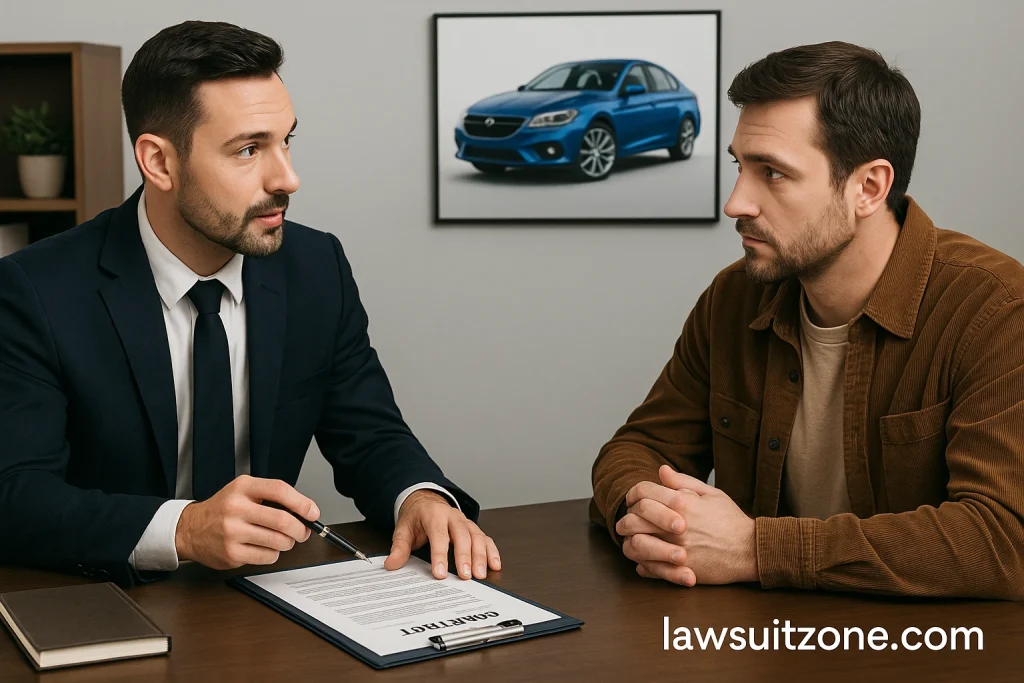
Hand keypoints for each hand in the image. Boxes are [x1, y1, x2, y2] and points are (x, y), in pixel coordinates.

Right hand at [175, 475, 316, 569]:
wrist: (190, 529)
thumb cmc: (223, 509)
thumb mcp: (244, 491)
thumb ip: (271, 496)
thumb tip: (304, 511)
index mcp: (243, 488)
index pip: (280, 490)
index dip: (302, 503)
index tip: (312, 512)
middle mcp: (236, 508)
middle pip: (283, 521)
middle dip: (300, 530)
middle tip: (302, 532)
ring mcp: (232, 532)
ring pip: (278, 542)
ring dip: (287, 543)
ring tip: (282, 540)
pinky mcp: (231, 553)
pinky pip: (267, 557)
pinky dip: (273, 554)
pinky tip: (264, 548)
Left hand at [384, 490, 500, 579]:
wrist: (426, 500)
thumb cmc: (416, 517)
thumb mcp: (403, 529)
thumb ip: (399, 547)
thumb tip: (391, 564)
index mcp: (434, 515)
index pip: (438, 535)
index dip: (440, 554)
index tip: (440, 573)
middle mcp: (452, 516)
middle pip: (462, 535)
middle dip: (465, 556)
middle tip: (466, 576)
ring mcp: (465, 522)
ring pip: (477, 537)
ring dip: (481, 556)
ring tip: (480, 575)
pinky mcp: (473, 528)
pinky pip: (485, 538)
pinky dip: (492, 551)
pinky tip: (495, 565)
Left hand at [616, 465, 756, 586]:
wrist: (750, 550)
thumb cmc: (730, 520)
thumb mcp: (710, 493)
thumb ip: (682, 482)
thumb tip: (661, 470)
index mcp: (681, 503)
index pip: (642, 494)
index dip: (633, 496)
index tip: (634, 501)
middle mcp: (675, 526)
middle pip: (633, 519)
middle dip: (627, 520)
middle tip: (629, 522)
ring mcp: (676, 550)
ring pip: (635, 545)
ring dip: (630, 542)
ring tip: (634, 541)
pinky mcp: (679, 571)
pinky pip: (648, 568)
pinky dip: (642, 564)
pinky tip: (645, 560)